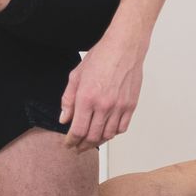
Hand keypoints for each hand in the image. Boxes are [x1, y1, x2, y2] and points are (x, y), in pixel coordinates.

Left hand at [59, 31, 145, 149]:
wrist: (124, 47)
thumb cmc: (101, 57)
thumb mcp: (76, 75)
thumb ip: (68, 99)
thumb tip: (64, 119)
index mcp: (87, 98)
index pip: (77, 130)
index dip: (71, 141)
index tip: (68, 144)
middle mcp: (104, 105)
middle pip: (92, 136)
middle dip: (82, 146)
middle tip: (77, 148)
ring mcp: (119, 107)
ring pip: (108, 135)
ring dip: (97, 142)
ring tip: (90, 142)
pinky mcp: (131, 105)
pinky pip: (122, 128)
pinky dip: (113, 133)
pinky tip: (106, 132)